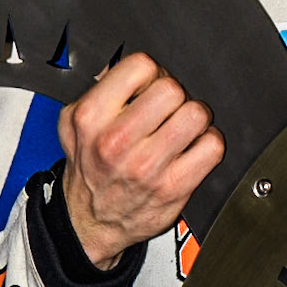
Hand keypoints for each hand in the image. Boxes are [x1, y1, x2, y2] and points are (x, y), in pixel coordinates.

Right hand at [57, 53, 223, 269]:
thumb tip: (126, 66)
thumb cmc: (90, 167)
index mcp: (92, 117)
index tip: (149, 87)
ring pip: (196, 114)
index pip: (141, 66)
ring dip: (194, 117)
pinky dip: (209, 143)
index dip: (151, 73)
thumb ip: (97, 89)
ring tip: (182, 127)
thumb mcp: (74, 124)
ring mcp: (147, 166)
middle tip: (168, 108)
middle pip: (172, 89)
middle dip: (174, 94)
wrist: (91, 221)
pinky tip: (193, 148)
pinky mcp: (174, 188)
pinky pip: (212, 147)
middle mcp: (117, 141)